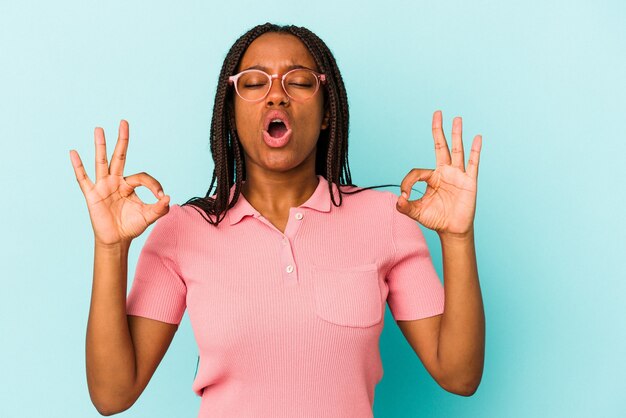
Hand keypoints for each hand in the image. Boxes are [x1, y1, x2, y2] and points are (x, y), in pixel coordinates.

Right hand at [70, 120, 169, 245]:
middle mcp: (116, 181)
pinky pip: (83, 179)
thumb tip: (168, 198)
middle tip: (124, 122)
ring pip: (102, 162)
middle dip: (122, 140)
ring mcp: (103, 186)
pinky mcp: (92, 195)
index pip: (142, 177)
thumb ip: (160, 208)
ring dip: (101, 146)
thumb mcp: (149, 216)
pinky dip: (78, 166)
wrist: (116, 240)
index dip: (154, 185)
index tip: (161, 197)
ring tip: (99, 129)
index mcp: (130, 185)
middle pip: (120, 157)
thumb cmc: (131, 225)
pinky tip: (73, 153)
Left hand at [396, 110, 481, 238]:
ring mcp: (458, 175)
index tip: (405, 195)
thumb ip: (405, 207)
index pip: (418, 172)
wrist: (452, 230)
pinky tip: (477, 138)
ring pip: (456, 151)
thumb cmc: (435, 219)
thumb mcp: (416, 212)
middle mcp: (445, 172)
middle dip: (438, 130)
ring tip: (457, 119)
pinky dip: (475, 151)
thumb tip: (398, 199)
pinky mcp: (469, 182)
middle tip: (437, 112)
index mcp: (432, 178)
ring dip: (456, 134)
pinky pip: (473, 164)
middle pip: (441, 146)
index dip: (408, 182)